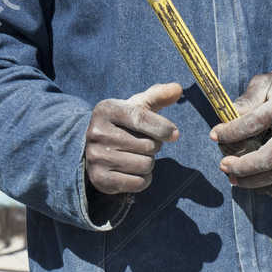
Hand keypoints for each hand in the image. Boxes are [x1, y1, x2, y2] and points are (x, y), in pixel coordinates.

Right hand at [84, 81, 182, 197]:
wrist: (93, 148)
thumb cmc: (123, 124)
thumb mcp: (136, 106)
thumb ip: (158, 95)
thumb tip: (178, 88)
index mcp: (106, 109)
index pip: (141, 118)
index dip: (163, 127)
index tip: (174, 134)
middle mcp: (97, 132)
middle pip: (148, 145)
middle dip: (154, 146)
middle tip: (144, 144)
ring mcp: (96, 157)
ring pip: (145, 165)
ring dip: (149, 163)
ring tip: (138, 156)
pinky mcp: (100, 179)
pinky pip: (138, 183)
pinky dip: (143, 179)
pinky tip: (133, 171)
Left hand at [212, 70, 271, 197]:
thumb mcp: (263, 84)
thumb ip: (246, 100)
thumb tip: (227, 119)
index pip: (253, 124)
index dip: (230, 132)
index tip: (214, 135)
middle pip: (267, 158)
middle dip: (241, 166)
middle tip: (223, 166)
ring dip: (252, 181)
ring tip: (233, 177)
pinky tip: (258, 183)